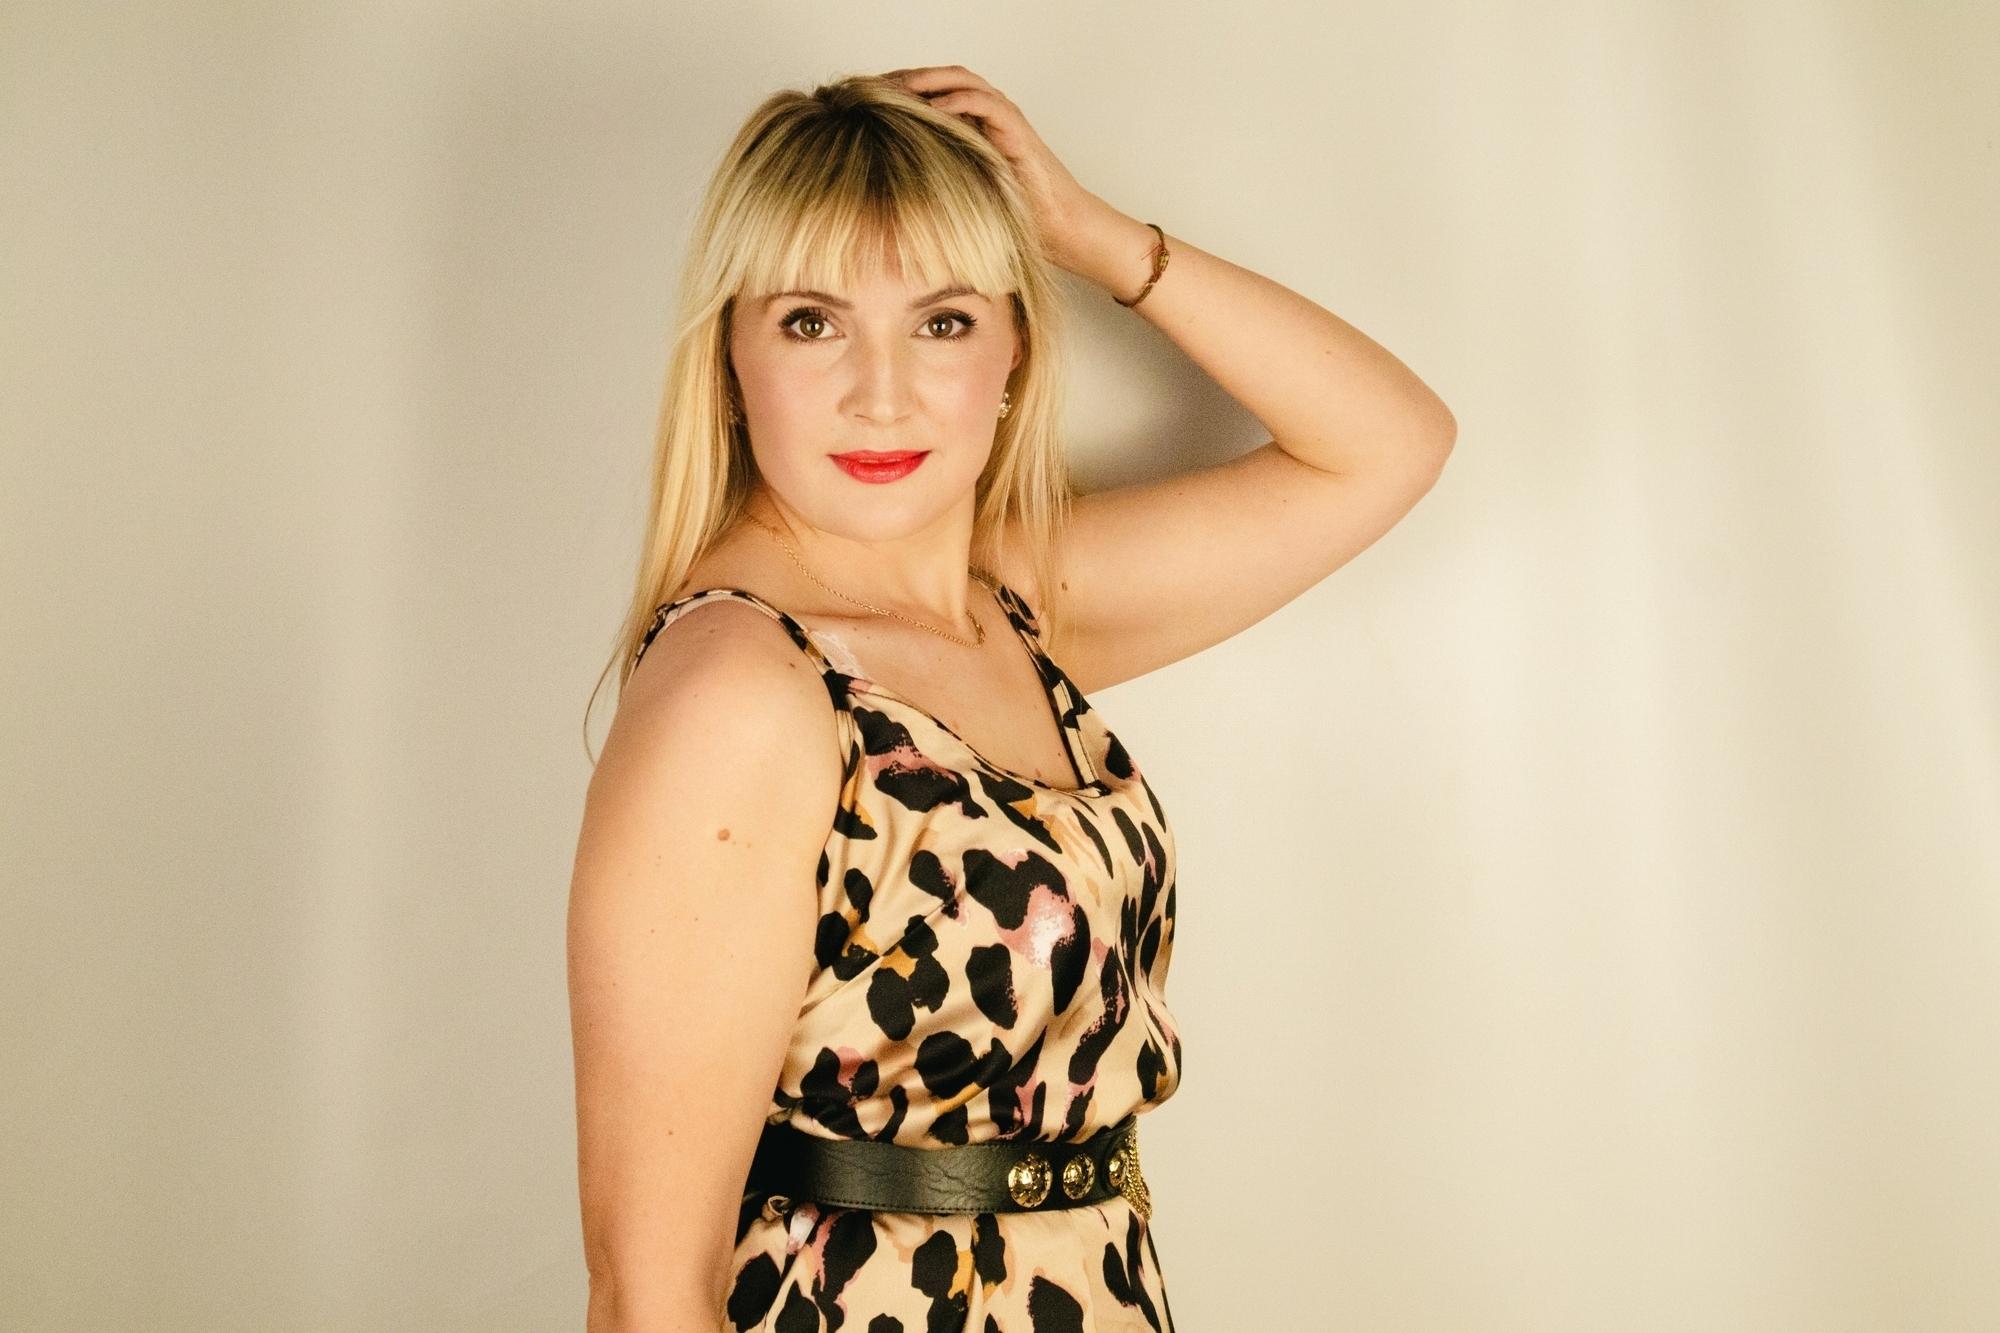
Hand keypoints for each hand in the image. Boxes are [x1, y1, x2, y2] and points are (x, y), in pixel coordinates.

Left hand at [878, 65, 1108, 275]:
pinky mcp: (1019, 132)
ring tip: (898, 86)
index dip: (903, 91)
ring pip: (964, 81)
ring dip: (929, 80)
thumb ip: (936, 183)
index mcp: (975, 129)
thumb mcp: (963, 199)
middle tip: (875, 84)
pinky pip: (986, 104)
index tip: (868, 99)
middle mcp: (990, 118)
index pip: (934, 94)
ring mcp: (1006, 122)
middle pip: (945, 79)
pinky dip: (958, 101)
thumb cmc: (1016, 221)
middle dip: (909, 77)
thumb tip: (887, 191)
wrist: (1061, 231)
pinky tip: (932, 109)